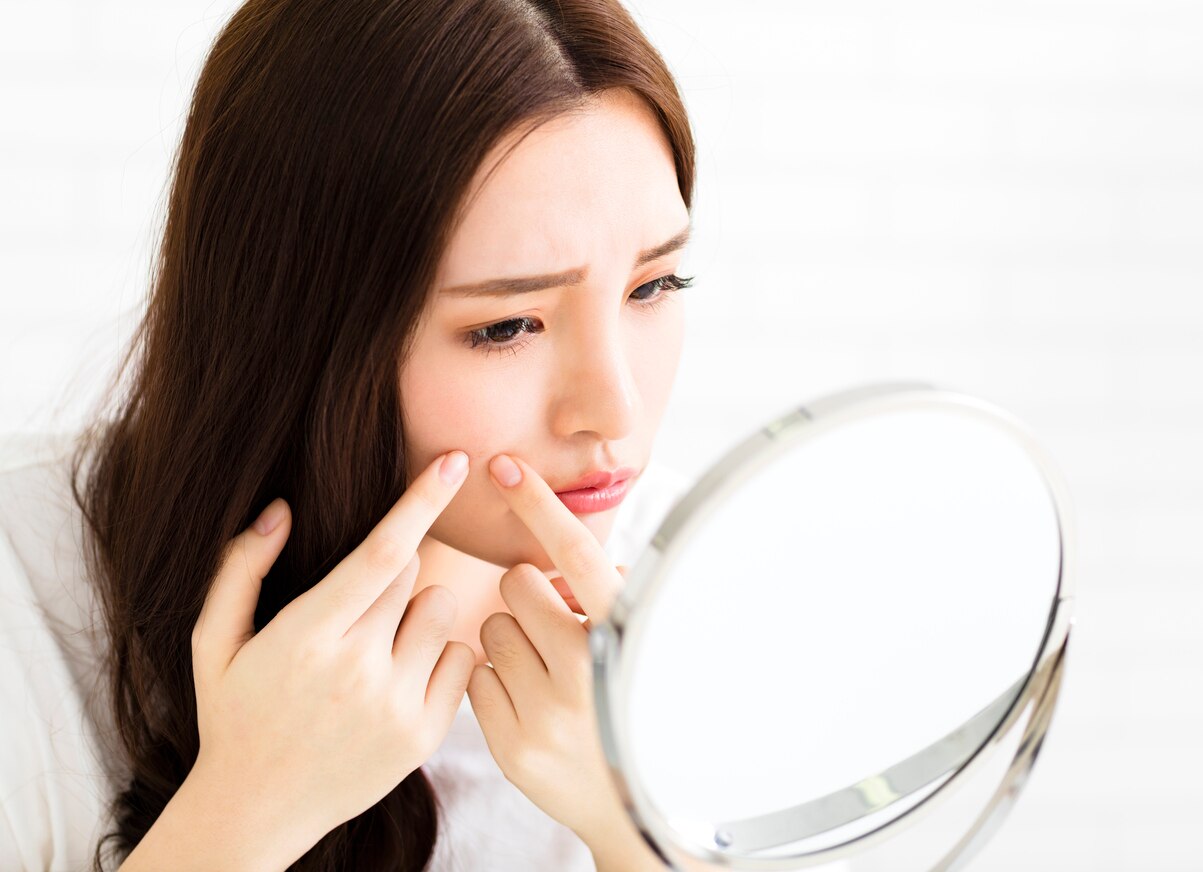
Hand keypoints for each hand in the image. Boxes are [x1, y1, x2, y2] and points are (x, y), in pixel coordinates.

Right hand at [188, 451, 477, 850]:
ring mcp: (396, 706)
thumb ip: (240, 570)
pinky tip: (399, 677)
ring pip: (442, 610)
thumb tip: (281, 509)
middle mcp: (358, 670)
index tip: (457, 460)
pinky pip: (461, 659)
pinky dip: (439, 655)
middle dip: (392, 573)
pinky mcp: (424, 735)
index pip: (381, 552)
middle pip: (413, 574)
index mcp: (306, 637)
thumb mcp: (214, 642)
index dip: (422, 499)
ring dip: (417, 612)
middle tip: (357, 611)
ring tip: (377, 647)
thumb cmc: (234, 715)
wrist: (255, 811)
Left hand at [465, 452, 638, 850]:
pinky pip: (474, 676)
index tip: (504, 467)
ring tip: (544, 673)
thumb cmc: (634, 699)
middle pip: (518, 584)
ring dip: (511, 639)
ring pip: (490, 628)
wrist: (634, 804)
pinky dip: (495, 682)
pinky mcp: (511, 745)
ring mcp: (545, 713)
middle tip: (554, 627)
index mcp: (625, 638)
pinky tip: (526, 703)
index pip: (575, 556)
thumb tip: (561, 555)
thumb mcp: (640, 639)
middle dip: (529, 594)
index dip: (539, 506)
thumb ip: (605, 592)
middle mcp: (586, 674)